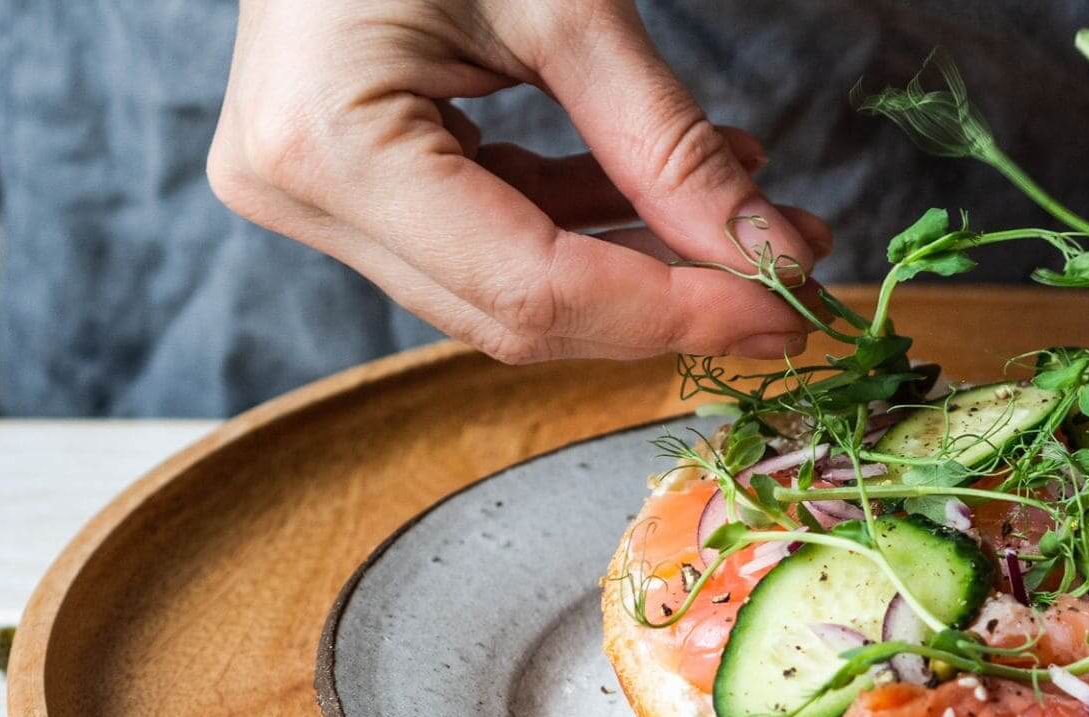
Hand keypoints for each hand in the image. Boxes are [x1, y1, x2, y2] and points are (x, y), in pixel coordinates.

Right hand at [207, 0, 829, 362]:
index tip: (784, 309)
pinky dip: (585, 223)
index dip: (671, 312)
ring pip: (506, 289)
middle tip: (785, 286)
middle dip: (665, 304)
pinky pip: (484, 236)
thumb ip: (665, 142)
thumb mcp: (564, 2)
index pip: (532, 290)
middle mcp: (302, 194)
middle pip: (515, 311)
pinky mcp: (347, 178)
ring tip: (752, 228)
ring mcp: (315, 192)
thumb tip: (768, 254)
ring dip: (638, 267)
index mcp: (331, 148)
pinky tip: (676, 196)